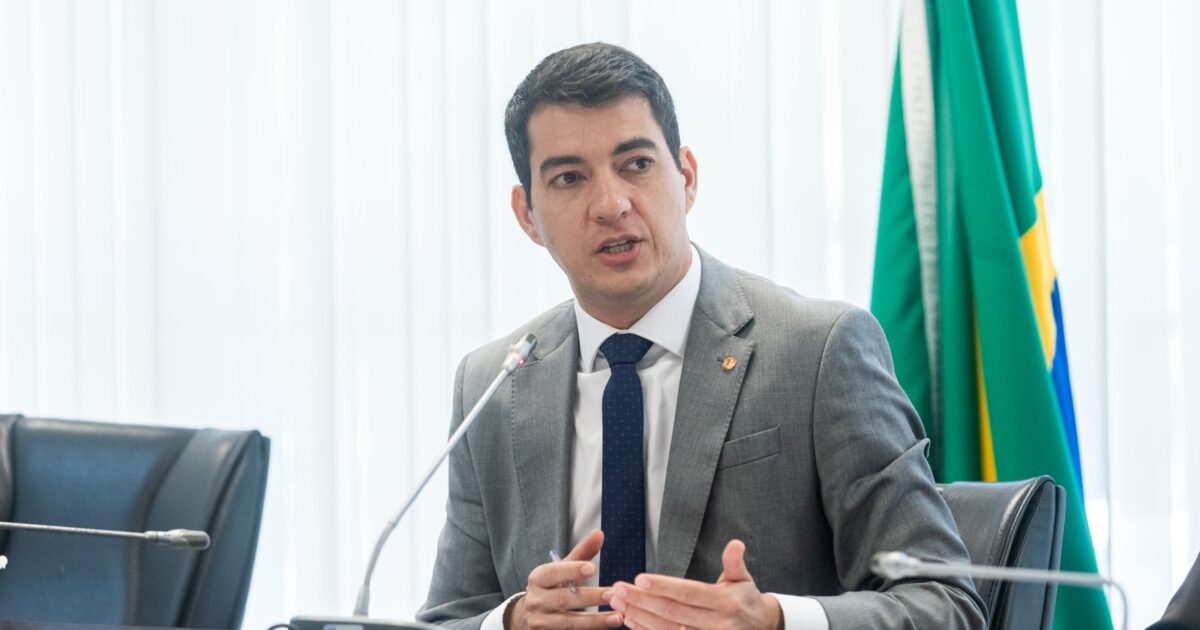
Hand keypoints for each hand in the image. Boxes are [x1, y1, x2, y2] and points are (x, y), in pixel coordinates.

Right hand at [507, 529, 623, 629]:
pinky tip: (607, 628)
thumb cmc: (552, 588)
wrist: (528, 617)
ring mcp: (539, 622)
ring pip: (569, 623)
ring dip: (595, 621)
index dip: (572, 570)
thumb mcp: (562, 570)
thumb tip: (599, 533)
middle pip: (564, 599)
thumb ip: (581, 553)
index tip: (592, 568)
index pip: (553, 573)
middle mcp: (535, 601)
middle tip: (613, 594)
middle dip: (590, 597)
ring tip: (618, 617)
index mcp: (537, 579)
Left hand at [604, 539, 782, 629]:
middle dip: (641, 600)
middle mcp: (716, 624)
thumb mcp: (743, 579)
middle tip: (616, 589)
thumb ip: (734, 562)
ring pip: (665, 629)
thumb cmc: (745, 600)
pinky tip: (630, 620)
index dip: (663, 587)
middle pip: (671, 612)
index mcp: (725, 602)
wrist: (761, 628)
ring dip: (638, 616)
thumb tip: (735, 543)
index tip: (638, 578)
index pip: (689, 593)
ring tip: (617, 603)